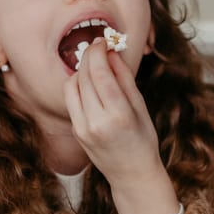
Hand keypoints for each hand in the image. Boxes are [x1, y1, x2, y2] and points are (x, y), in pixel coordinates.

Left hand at [64, 38, 177, 213]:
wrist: (131, 173)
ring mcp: (82, 128)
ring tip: (96, 65)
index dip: (98, 51)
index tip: (103, 40)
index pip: (99, 73)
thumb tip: (111, 52)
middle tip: (98, 45)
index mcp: (118, 115)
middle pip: (84, 76)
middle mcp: (96, 122)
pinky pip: (70, 99)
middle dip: (89, 55)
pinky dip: (77, 85)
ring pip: (72, 85)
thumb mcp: (140, 107)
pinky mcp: (75, 131)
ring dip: (82, 69)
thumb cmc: (143, 140)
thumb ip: (124, 78)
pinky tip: (89, 82)